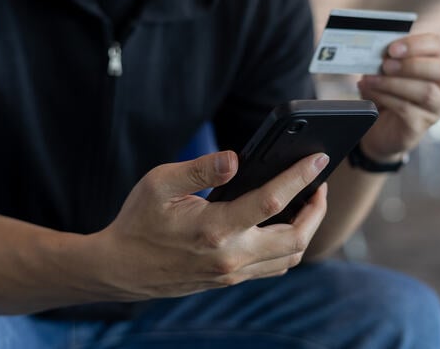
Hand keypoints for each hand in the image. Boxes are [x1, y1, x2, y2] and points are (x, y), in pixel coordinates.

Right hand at [91, 150, 328, 300]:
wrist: (120, 268)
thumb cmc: (138, 222)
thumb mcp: (160, 183)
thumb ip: (200, 168)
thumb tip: (236, 159)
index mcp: (214, 229)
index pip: (272, 202)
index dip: (300, 178)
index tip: (319, 160)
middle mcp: (231, 257)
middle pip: (296, 238)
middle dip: (317, 210)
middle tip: (320, 184)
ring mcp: (233, 273)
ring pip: (290, 257)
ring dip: (307, 229)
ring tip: (308, 201)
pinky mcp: (231, 280)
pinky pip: (274, 267)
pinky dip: (290, 246)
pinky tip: (286, 224)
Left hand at [357, 33, 439, 162]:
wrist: (381, 125)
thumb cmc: (389, 90)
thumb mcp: (389, 69)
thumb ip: (389, 58)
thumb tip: (376, 50)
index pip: (438, 45)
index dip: (416, 44)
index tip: (392, 48)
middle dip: (411, 65)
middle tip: (385, 64)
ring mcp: (438, 107)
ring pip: (425, 92)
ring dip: (394, 83)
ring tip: (371, 79)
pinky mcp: (422, 125)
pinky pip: (406, 108)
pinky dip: (385, 97)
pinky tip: (370, 92)